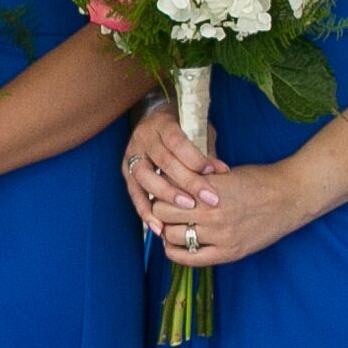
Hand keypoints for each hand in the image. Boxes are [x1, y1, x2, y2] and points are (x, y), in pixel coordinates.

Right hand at [124, 102, 222, 231]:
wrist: (155, 121)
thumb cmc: (183, 128)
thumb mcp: (197, 131)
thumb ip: (205, 152)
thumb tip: (221, 173)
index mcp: (161, 124)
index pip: (177, 142)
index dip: (195, 159)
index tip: (215, 173)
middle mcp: (143, 139)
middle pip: (165, 162)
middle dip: (189, 182)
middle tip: (210, 199)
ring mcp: (131, 156)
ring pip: (146, 178)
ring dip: (168, 195)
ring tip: (187, 209)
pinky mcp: (126, 173)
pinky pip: (134, 194)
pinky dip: (146, 211)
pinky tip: (158, 226)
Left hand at [144, 151, 311, 270]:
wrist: (291, 196)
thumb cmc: (258, 180)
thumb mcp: (222, 173)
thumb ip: (196, 180)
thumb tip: (166, 184)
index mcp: (207, 189)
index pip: (164, 193)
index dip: (160, 192)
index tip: (162, 192)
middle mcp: (211, 213)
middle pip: (162, 214)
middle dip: (160, 210)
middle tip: (165, 209)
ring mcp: (220, 235)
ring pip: (172, 236)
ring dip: (167, 230)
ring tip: (172, 225)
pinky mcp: (230, 252)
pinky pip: (190, 259)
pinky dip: (175, 252)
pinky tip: (174, 245)